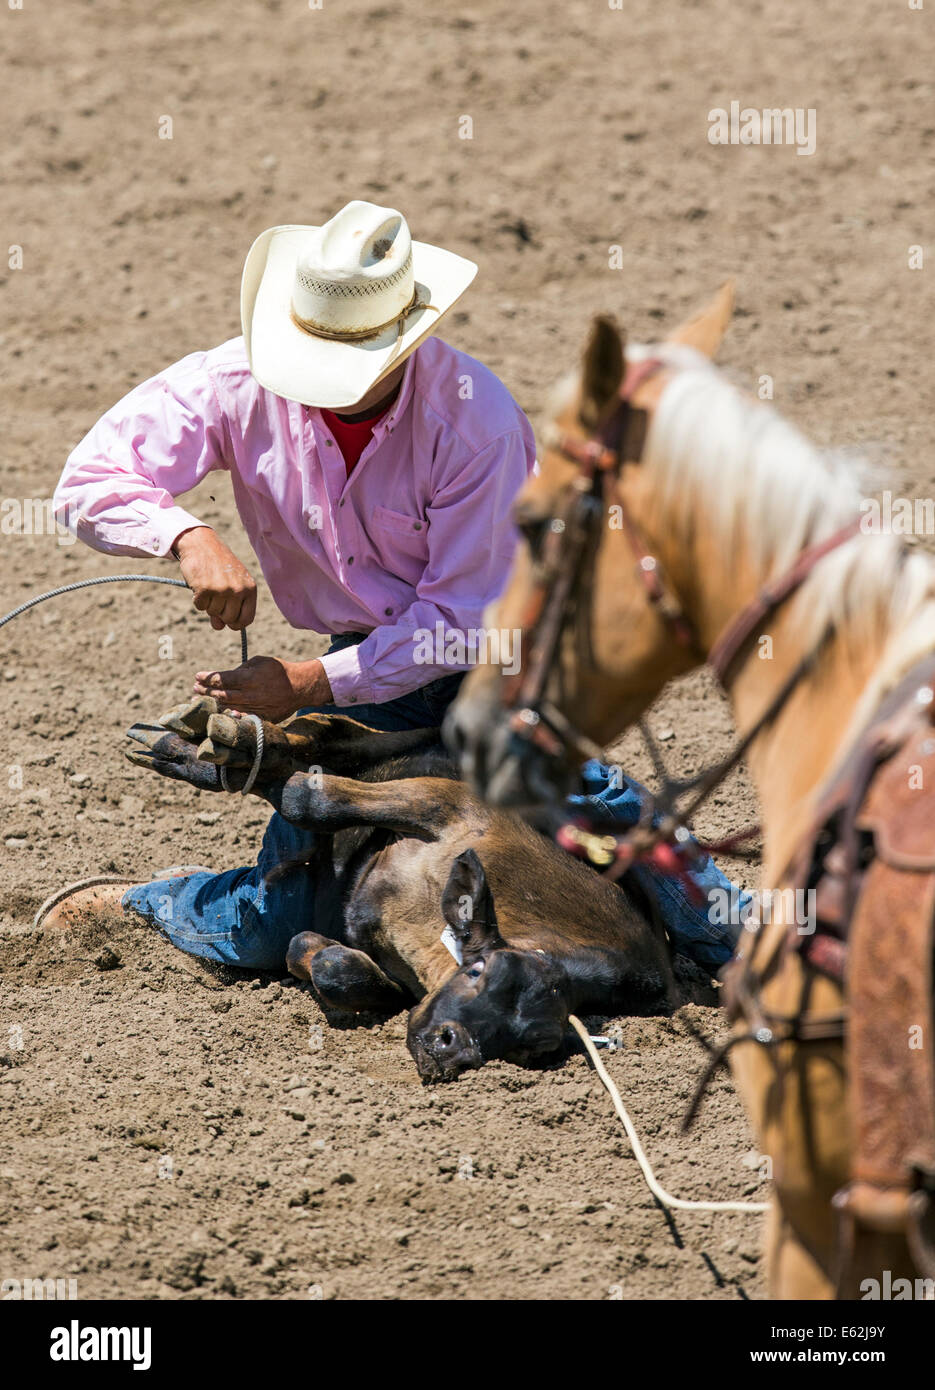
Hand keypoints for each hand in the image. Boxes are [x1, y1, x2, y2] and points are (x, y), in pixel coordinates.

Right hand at [174, 526, 256, 631]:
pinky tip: (199, 584)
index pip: (247, 618)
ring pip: (213, 612)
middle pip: (228, 618)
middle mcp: (238, 590)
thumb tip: (219, 627)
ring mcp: (222, 589)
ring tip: (208, 585)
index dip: (236, 623)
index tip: (228, 622)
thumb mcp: (230, 584)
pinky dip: (197, 599)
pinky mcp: (205, 588)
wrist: (202, 543)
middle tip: (215, 596)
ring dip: (208, 603)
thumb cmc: (218, 566)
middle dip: (219, 612)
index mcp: (250, 588)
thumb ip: (228, 606)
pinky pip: (200, 606)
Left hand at [193, 656, 332, 722]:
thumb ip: (241, 669)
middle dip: (205, 691)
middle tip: (195, 688)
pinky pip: (241, 717)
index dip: (207, 678)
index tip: (197, 676)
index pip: (223, 679)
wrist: (299, 687)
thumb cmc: (278, 670)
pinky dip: (228, 715)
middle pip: (222, 695)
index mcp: (250, 678)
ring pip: (228, 707)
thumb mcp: (260, 661)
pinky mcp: (261, 717)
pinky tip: (218, 712)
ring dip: (212, 703)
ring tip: (199, 699)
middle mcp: (251, 694)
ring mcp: (256, 708)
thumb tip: (225, 676)